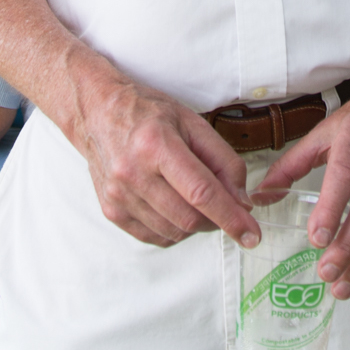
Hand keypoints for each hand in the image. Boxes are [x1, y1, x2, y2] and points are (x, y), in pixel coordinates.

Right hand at [73, 77, 256, 249]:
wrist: (98, 112)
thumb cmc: (148, 113)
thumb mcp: (193, 122)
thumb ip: (224, 160)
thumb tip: (242, 202)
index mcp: (156, 144)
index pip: (202, 193)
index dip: (232, 218)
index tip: (252, 235)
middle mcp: (132, 172)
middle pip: (189, 218)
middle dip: (217, 221)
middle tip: (226, 208)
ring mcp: (118, 195)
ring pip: (174, 232)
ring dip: (196, 226)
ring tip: (196, 201)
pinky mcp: (111, 210)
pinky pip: (155, 237)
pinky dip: (174, 231)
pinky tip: (176, 208)